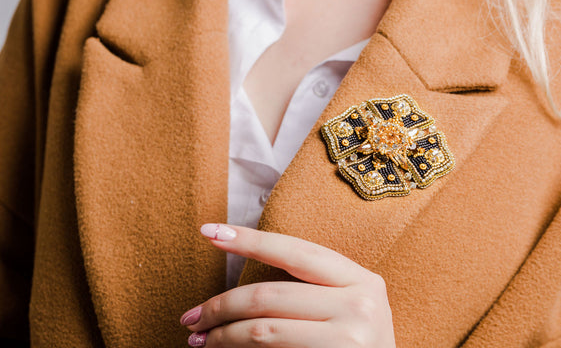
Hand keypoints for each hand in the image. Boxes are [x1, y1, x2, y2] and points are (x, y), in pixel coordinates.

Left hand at [180, 224, 395, 346]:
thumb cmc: (357, 347)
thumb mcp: (347, 308)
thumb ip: (309, 291)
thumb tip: (239, 290)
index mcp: (362, 279)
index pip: (295, 251)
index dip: (250, 239)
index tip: (210, 232)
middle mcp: (361, 303)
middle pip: (269, 294)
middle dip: (220, 304)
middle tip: (190, 316)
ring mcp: (351, 337)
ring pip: (263, 329)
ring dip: (222, 334)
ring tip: (200, 339)